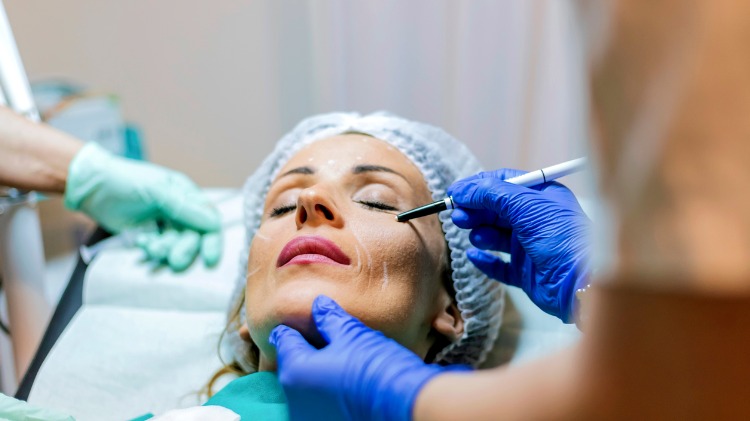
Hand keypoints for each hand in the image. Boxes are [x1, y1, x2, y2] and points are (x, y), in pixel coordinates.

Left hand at [64, 143, 221, 270]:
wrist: (92, 187)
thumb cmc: (127, 181)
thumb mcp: (158, 190)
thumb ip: (185, 208)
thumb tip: (214, 223)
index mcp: (187, 196)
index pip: (209, 221)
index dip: (211, 241)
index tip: (209, 260)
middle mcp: (180, 211)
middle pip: (193, 238)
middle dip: (184, 249)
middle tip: (173, 260)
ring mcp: (164, 225)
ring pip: (176, 246)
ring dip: (165, 250)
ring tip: (148, 246)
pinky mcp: (149, 236)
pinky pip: (159, 249)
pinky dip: (152, 250)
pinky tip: (140, 242)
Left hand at [269, 295, 463, 420]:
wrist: (405, 405)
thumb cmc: (376, 367)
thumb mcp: (352, 334)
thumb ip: (330, 319)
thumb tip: (318, 305)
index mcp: (295, 372)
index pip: (284, 342)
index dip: (290, 329)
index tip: (293, 323)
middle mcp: (295, 401)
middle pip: (293, 368)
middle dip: (305, 353)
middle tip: (321, 340)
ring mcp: (311, 419)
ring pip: (307, 390)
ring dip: (316, 376)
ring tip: (338, 363)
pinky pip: (321, 405)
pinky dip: (328, 394)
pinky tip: (346, 383)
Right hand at [448, 168, 589, 321]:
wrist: (581, 282)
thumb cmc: (561, 237)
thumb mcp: (525, 205)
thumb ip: (490, 194)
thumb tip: (460, 190)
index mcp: (541, 197)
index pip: (504, 183)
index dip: (478, 187)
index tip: (456, 193)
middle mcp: (536, 219)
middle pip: (496, 209)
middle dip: (476, 211)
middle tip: (458, 216)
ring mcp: (530, 247)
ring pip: (496, 236)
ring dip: (481, 234)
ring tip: (477, 236)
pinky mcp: (526, 273)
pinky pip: (499, 265)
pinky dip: (486, 260)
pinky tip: (476, 256)